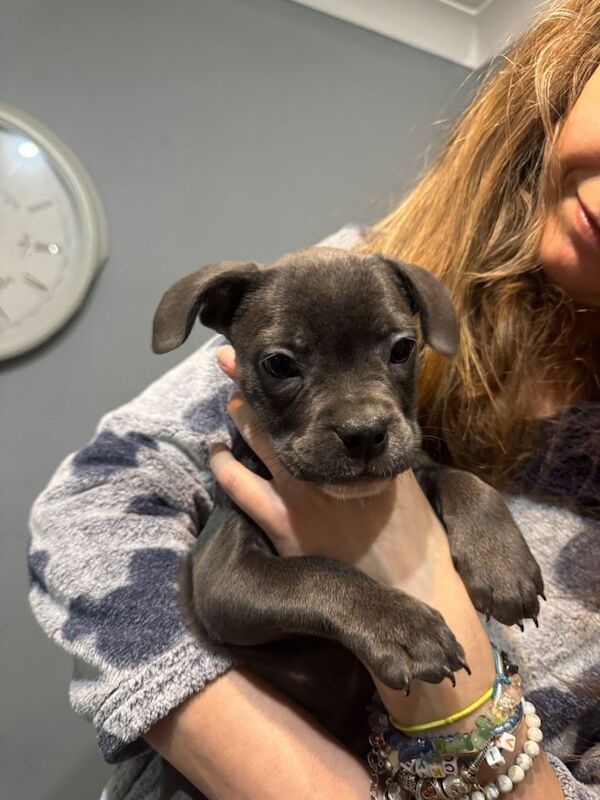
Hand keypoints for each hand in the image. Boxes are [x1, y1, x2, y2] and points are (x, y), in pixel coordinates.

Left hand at [208, 345, 453, 597]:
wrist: (407, 589)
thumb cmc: (413, 541)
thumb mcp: (405, 487)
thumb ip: (380, 457)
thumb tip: (366, 434)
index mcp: (356, 452)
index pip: (321, 405)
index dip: (297, 377)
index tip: (281, 357)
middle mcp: (326, 465)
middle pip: (284, 413)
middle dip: (256, 383)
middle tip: (232, 359)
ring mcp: (299, 495)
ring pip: (258, 442)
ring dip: (241, 416)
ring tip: (231, 398)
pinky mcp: (281, 526)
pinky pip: (241, 490)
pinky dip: (224, 466)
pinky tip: (215, 453)